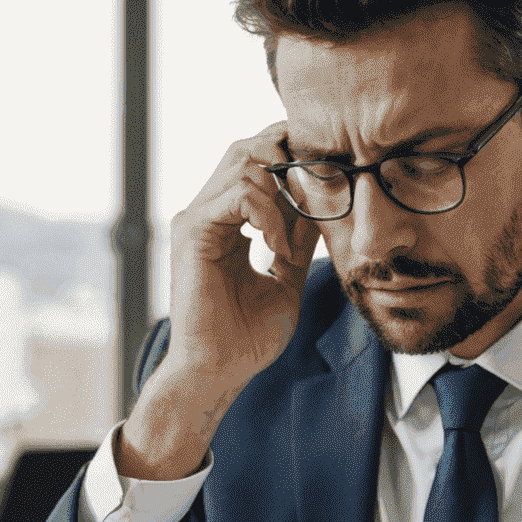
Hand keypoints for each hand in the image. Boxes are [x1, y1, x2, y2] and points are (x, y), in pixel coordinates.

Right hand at [120, 123, 320, 479]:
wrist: (218, 372)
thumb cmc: (246, 339)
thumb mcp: (286, 281)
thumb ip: (298, 244)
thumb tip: (322, 209)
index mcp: (226, 222)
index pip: (256, 164)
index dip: (291, 160)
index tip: (328, 179)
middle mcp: (208, 213)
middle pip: (247, 150)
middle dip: (289, 159)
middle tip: (319, 188)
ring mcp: (197, 219)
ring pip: (244, 162)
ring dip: (282, 191)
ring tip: (293, 237)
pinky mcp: (193, 232)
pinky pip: (237, 194)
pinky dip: (267, 212)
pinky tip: (276, 246)